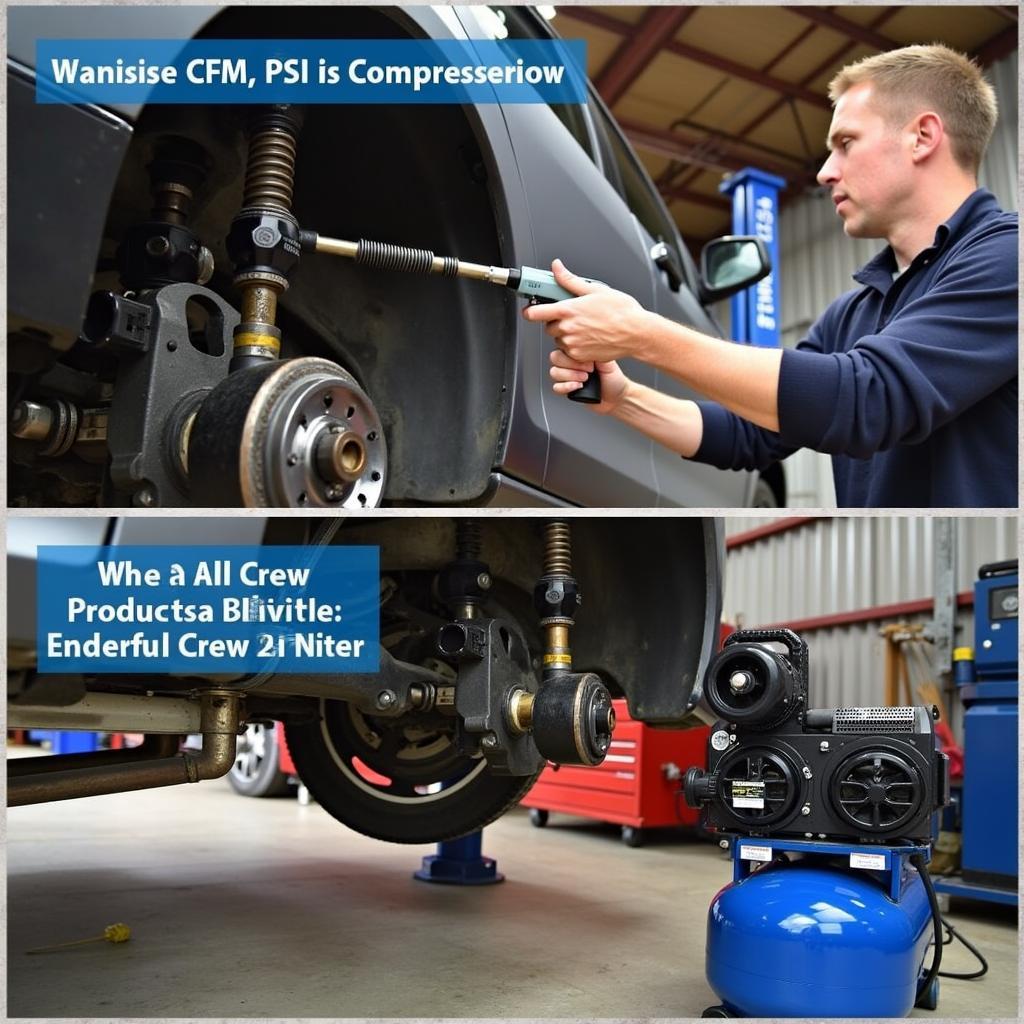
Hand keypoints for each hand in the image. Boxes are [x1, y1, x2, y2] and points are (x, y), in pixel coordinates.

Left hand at [522, 259, 650, 363]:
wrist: (637, 333)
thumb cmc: (621, 311)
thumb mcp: (595, 289)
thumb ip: (569, 281)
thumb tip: (557, 268)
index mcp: (568, 310)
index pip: (535, 313)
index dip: (530, 311)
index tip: (530, 310)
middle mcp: (568, 329)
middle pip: (548, 326)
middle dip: (557, 321)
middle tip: (573, 315)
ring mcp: (573, 344)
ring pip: (559, 339)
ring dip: (567, 334)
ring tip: (586, 326)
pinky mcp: (580, 356)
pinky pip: (569, 351)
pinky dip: (575, 345)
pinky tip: (590, 337)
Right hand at [550, 349, 628, 413]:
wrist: (616, 398)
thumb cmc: (613, 379)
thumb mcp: (608, 361)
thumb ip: (594, 351)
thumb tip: (585, 344)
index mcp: (579, 352)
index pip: (564, 346)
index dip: (574, 354)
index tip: (589, 362)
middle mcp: (571, 363)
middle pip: (554, 358)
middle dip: (571, 365)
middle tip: (588, 371)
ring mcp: (567, 376)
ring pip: (554, 372)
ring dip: (570, 376)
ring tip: (585, 379)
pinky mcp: (566, 390)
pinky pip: (556, 387)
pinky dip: (566, 387)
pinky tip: (578, 387)